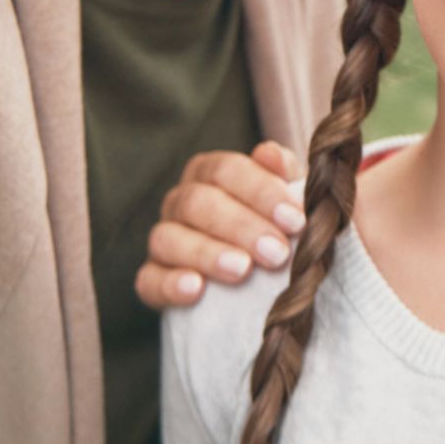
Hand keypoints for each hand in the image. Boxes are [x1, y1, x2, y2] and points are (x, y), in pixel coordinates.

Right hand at [134, 141, 305, 310]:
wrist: (257, 275)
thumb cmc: (276, 225)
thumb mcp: (287, 197)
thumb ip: (283, 172)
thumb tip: (269, 153)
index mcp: (210, 172)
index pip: (227, 170)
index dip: (262, 192)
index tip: (295, 219)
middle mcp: (180, 200)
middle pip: (199, 202)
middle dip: (241, 227)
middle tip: (276, 253)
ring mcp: (163, 239)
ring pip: (169, 238)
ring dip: (207, 254)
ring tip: (242, 270)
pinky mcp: (151, 280)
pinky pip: (150, 280)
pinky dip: (170, 284)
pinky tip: (196, 290)